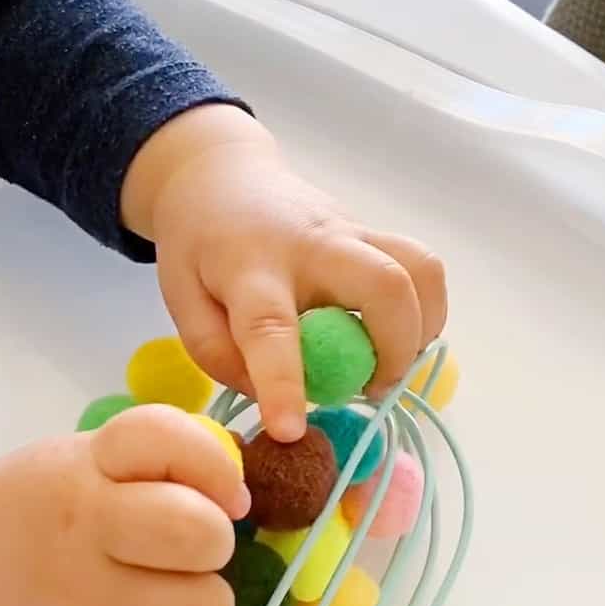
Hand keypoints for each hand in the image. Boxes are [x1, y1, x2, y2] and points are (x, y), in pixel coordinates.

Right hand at [0, 406, 247, 605]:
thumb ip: (160, 458)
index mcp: (87, 464)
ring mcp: (79, 605)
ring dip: (199, 602)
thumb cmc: (38, 505)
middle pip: (204, 535)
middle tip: (189, 547)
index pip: (167, 437)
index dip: (216, 465)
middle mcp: (83, 526)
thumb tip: (241, 496)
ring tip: (162, 593)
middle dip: (214, 540)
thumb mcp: (86, 456)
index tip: (226, 492)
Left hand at [121, 105, 446, 441]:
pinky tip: (391, 335)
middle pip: (383, 284)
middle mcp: (311, 243)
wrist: (220, 174)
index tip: (291, 431)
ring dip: (420, 330)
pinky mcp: (372, 232)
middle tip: (368, 388)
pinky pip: (421, 268)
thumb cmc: (197, 244)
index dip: (283, 382)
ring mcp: (350, 231)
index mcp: (249, 265)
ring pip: (420, 270)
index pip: (269, 326)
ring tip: (386, 364)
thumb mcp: (181, 299)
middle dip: (394, 350)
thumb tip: (269, 393)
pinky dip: (423, 311)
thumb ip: (215, 352)